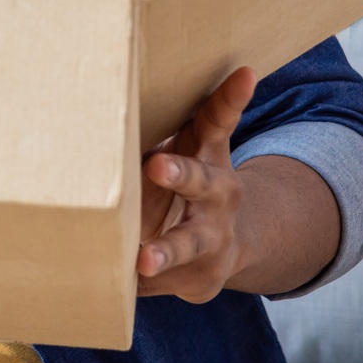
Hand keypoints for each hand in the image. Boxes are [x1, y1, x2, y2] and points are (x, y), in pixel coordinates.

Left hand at [136, 66, 256, 300]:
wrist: (227, 243)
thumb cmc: (184, 180)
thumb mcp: (185, 147)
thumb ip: (174, 119)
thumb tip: (138, 76)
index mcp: (209, 155)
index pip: (219, 120)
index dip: (231, 97)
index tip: (244, 73)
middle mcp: (219, 195)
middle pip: (203, 181)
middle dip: (179, 173)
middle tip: (155, 164)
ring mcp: (214, 239)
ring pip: (188, 245)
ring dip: (164, 251)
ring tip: (142, 261)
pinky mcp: (201, 279)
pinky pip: (164, 283)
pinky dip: (138, 285)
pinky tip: (118, 289)